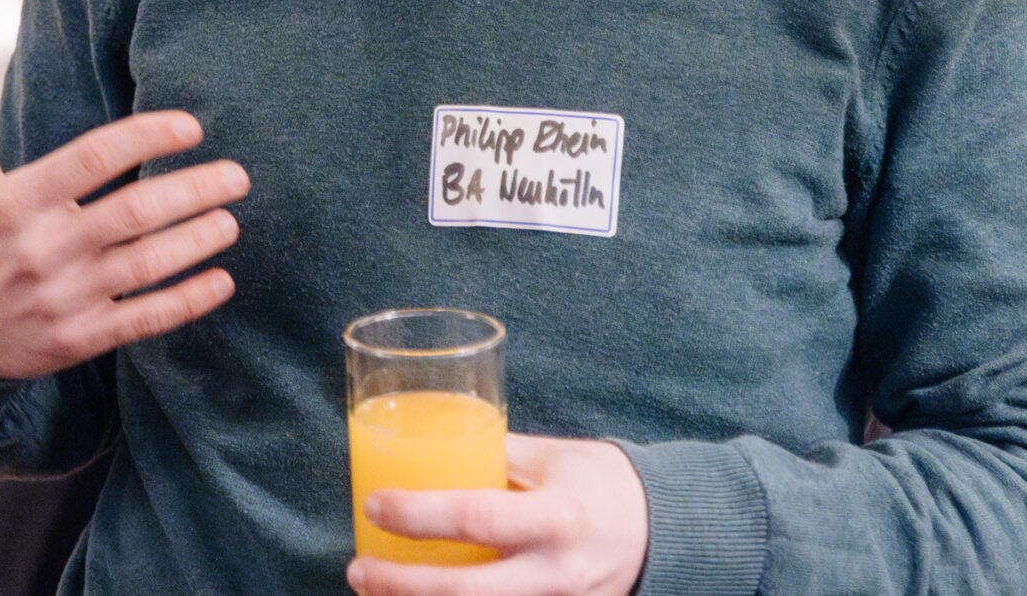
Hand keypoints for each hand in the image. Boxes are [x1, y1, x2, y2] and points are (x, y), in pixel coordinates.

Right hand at [0, 36, 247, 380]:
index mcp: (17, 200)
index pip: (95, 157)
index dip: (149, 137)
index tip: (192, 126)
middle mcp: (42, 248)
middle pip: (135, 211)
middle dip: (194, 190)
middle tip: (238, 175)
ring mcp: (62, 297)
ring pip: (147, 263)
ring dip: (197, 240)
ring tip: (231, 219)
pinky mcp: (75, 339)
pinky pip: (143, 318)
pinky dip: (187, 301)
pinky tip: (222, 282)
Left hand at [348, 435, 647, 595]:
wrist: (667, 530)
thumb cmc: (597, 481)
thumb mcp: (550, 457)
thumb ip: (491, 456)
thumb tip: (422, 445)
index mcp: (556, 517)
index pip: (475, 518)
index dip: (418, 515)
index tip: (373, 504)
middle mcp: (557, 572)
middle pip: (467, 592)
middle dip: (403, 586)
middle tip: (359, 568)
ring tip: (374, 590)